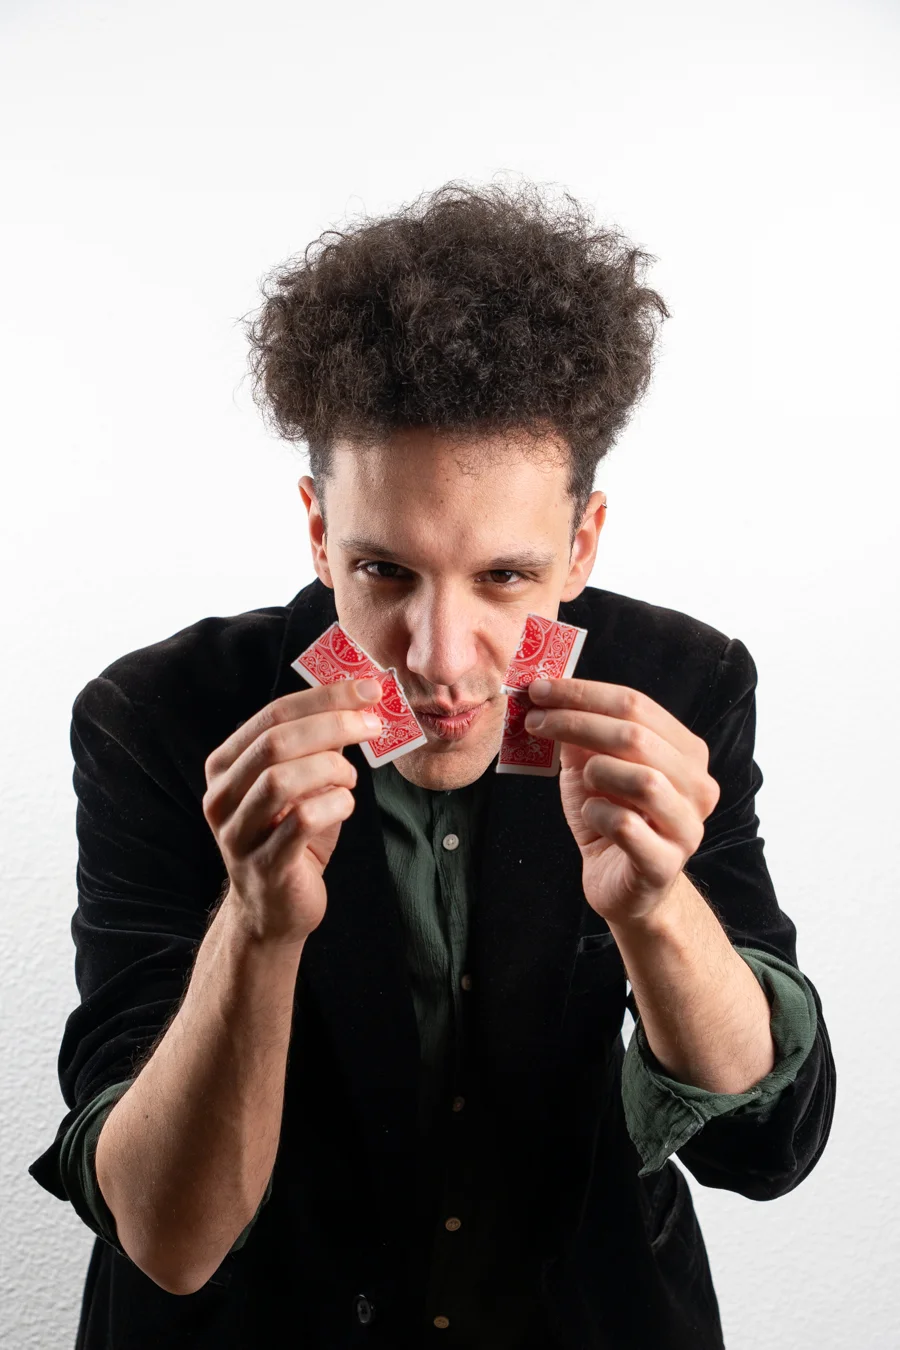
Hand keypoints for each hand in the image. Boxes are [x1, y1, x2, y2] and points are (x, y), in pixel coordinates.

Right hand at [202, 677, 383, 945]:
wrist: (273, 909)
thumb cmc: (291, 836)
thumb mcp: (300, 783)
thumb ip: (317, 746)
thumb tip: (362, 700)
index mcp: (225, 766)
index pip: (272, 714)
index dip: (324, 697)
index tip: (369, 688)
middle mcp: (221, 796)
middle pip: (275, 742)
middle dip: (332, 725)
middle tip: (373, 725)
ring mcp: (237, 833)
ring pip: (281, 780)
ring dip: (331, 769)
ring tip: (351, 778)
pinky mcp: (263, 865)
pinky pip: (301, 821)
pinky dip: (335, 805)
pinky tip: (345, 805)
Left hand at [523, 677, 719, 926]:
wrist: (625, 887)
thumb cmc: (612, 819)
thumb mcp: (594, 768)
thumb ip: (581, 733)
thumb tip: (547, 695)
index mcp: (686, 752)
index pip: (636, 704)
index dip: (584, 693)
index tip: (539, 689)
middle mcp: (697, 786)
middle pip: (637, 736)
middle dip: (577, 722)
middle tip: (534, 721)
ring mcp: (686, 827)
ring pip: (643, 780)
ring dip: (596, 771)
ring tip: (582, 780)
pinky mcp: (664, 865)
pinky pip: (626, 826)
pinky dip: (598, 814)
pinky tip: (592, 816)